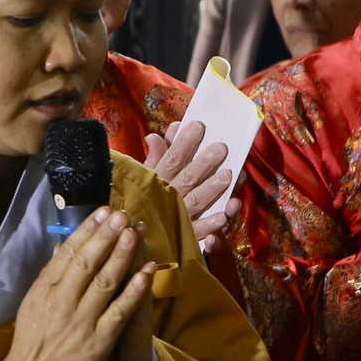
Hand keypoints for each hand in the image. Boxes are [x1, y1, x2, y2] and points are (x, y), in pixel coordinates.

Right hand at [0, 207, 154, 360]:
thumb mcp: (33, 302)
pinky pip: (120, 311)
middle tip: (123, 214)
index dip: (87, 231)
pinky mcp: (99, 341)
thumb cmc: (32, 341)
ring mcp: (82, 320)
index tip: (103, 212)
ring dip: (122, 255)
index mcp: (44, 289)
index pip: (67, 253)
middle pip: (87, 262)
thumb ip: (51, 275)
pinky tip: (147, 271)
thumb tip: (67, 245)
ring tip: (135, 232)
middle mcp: (62, 301)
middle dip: (106, 236)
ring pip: (105, 281)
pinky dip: (135, 289)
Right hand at [143, 120, 238, 248]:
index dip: (185, 141)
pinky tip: (224, 216)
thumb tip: (155, 136)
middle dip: (204, 163)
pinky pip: (198, 230)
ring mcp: (178, 216)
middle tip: (222, 148)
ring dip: (212, 189)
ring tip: (229, 176)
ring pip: (197, 200)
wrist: (131, 235)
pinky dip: (210, 224)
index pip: (172, 157)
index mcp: (158, 179)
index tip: (198, 125)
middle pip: (188, 177)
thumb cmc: (142, 200)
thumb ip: (154, 157)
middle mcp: (169, 196)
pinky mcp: (185, 235)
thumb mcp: (144, 177)